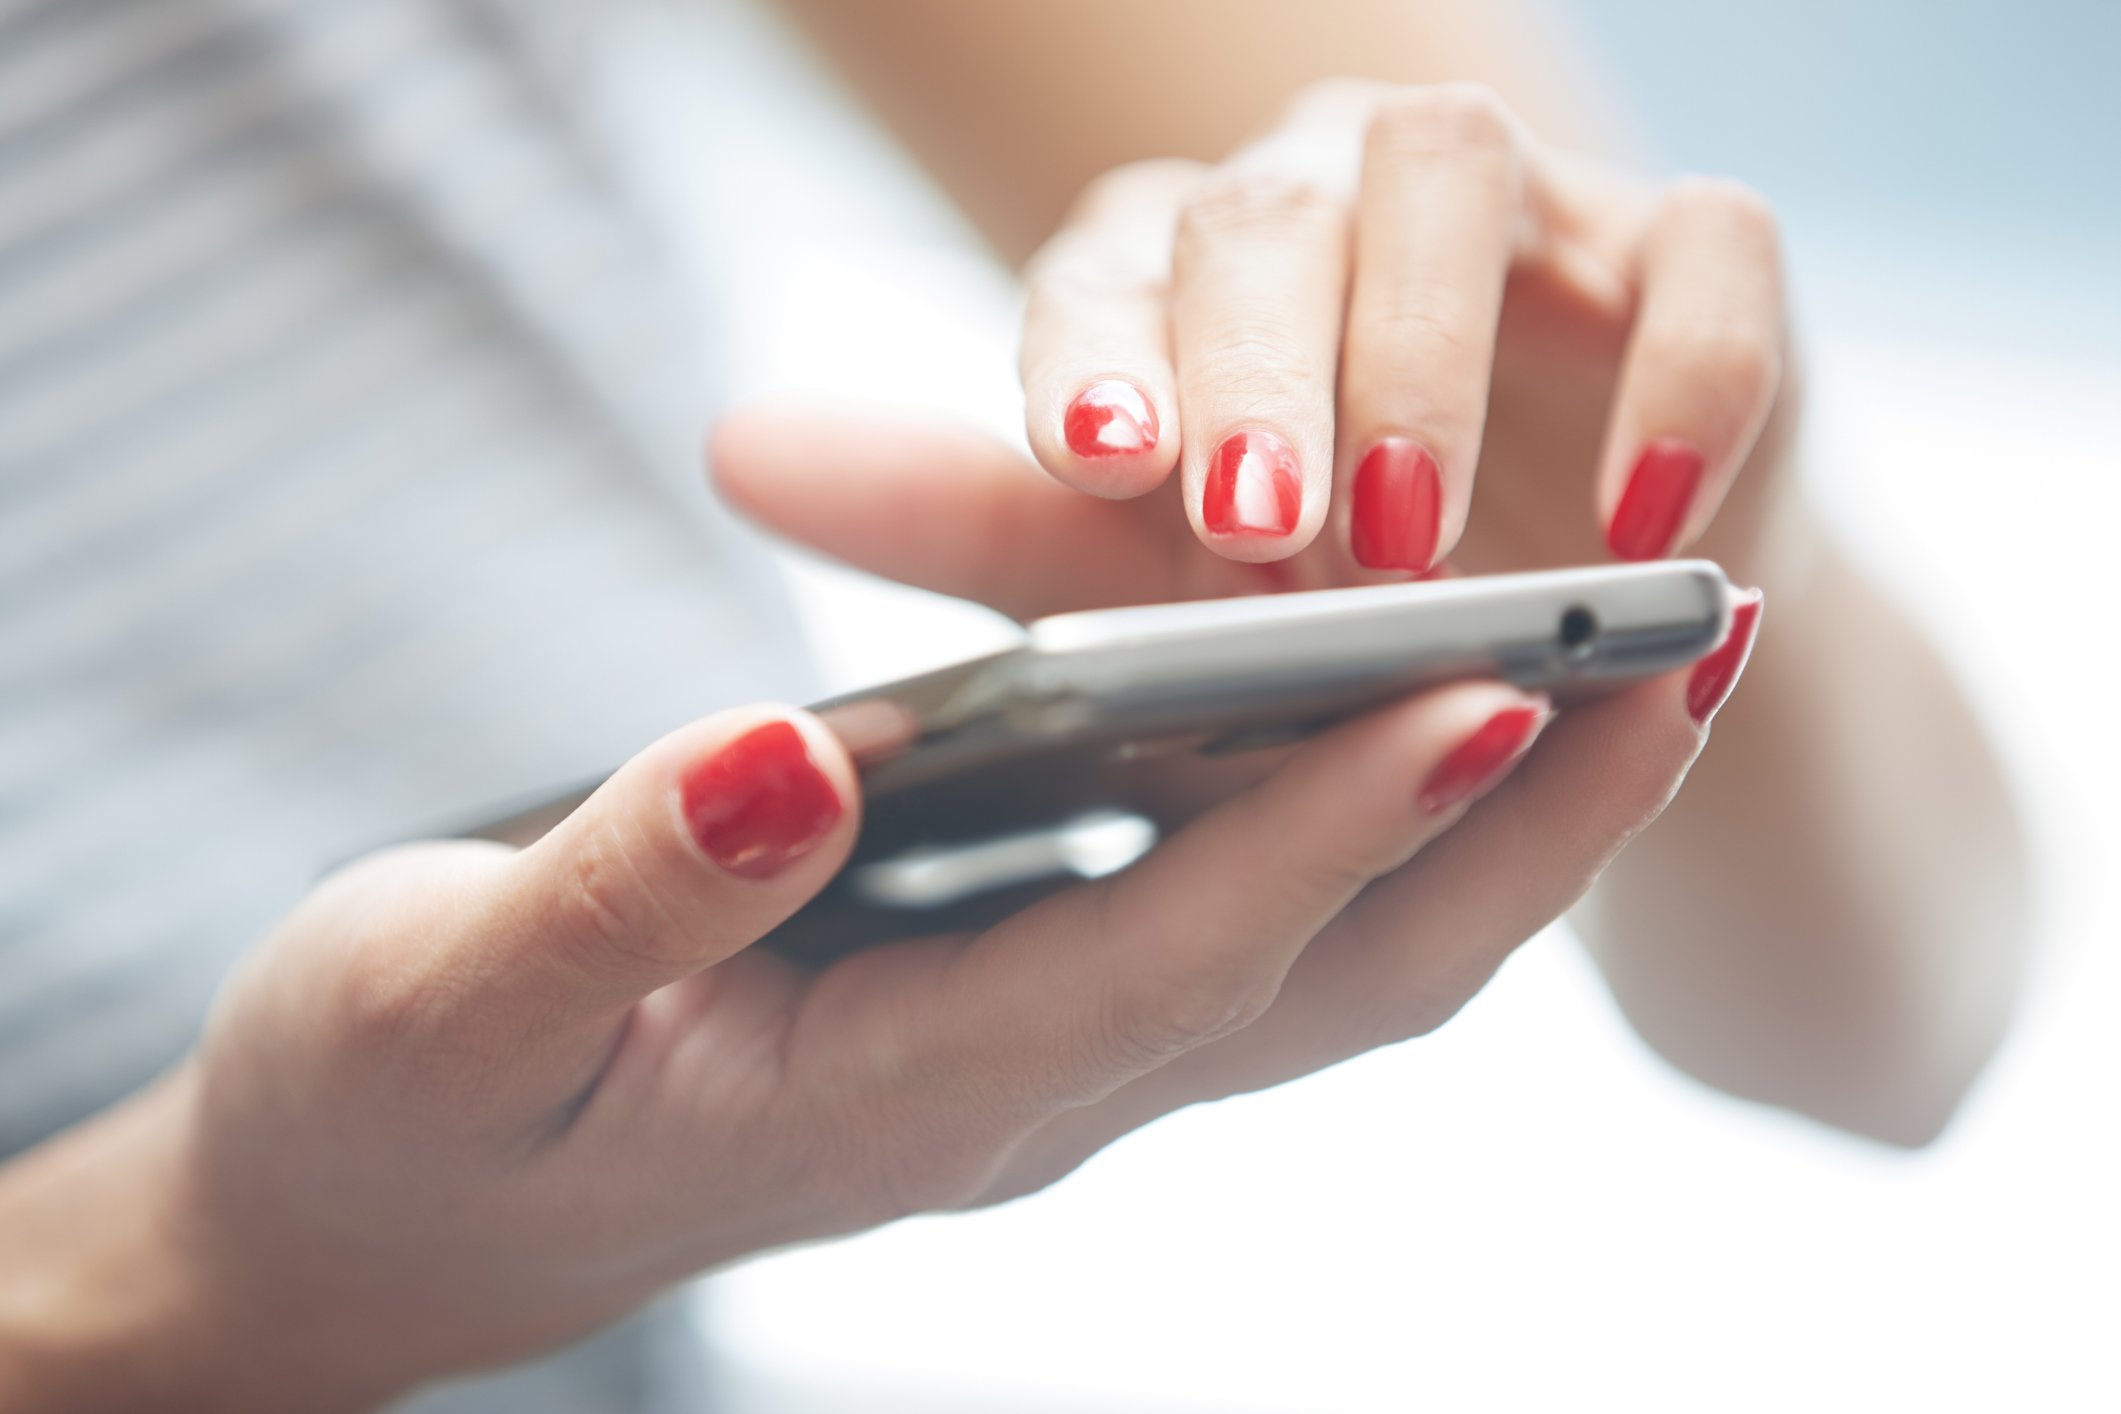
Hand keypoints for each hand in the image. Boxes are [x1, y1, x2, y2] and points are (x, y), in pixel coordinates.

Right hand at [1, 612, 1730, 1408]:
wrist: (378, 1225)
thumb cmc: (388, 1108)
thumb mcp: (441, 1002)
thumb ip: (617, 893)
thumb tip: (786, 747)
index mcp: (885, 1100)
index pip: (1168, 959)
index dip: (1329, 828)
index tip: (1495, 686)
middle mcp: (1012, 1096)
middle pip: (1329, 978)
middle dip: (1520, 830)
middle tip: (1691, 657)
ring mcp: (1037, 1062)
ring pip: (1322, 955)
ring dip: (1487, 820)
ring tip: (1627, 655)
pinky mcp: (1023, 1007)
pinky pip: (1247, 916)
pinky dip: (1364, 812)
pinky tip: (1424, 695)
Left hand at [1015, 80, 1797, 587]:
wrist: (1542, 614)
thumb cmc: (1309, 580)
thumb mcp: (1129, 572)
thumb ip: (954, 508)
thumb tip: (737, 452)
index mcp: (1178, 267)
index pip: (1108, 269)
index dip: (1099, 355)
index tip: (1097, 463)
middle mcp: (1328, 198)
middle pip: (1272, 213)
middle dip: (1261, 372)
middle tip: (1255, 535)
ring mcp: (1516, 208)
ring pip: (1456, 179)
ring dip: (1428, 357)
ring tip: (1408, 543)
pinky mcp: (1690, 253)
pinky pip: (1710, 254)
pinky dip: (1683, 381)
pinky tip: (1643, 526)